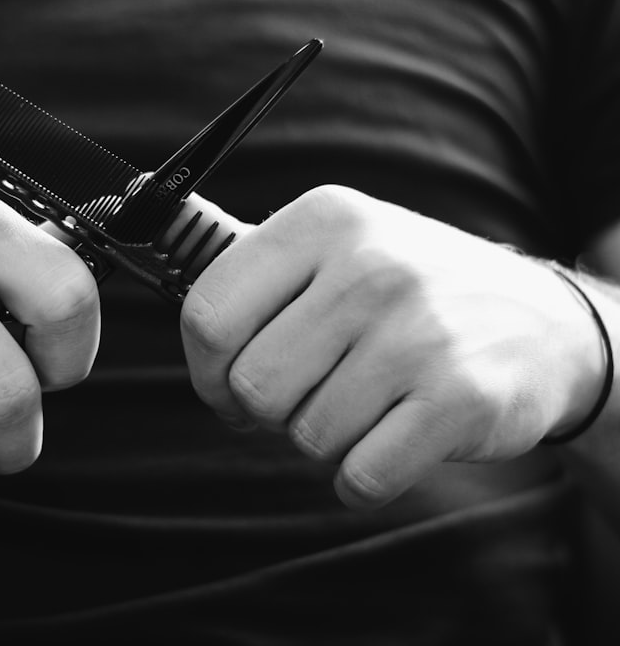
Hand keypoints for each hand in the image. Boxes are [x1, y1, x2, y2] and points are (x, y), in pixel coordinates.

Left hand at [181, 185, 603, 508]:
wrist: (541, 323)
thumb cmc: (410, 290)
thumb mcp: (338, 245)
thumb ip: (251, 259)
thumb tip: (158, 237)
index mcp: (323, 221)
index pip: (206, 313)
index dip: (205, 367)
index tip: (226, 381)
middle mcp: (369, 266)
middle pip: (251, 384)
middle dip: (266, 410)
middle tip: (305, 395)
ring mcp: (417, 331)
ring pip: (305, 435)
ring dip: (323, 438)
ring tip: (363, 402)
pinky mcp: (459, 399)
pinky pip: (359, 476)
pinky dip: (362, 477)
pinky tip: (390, 439)